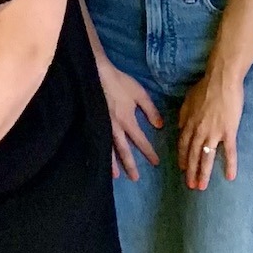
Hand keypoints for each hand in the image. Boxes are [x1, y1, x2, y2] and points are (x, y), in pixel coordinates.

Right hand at [95, 56, 160, 181]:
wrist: (96, 74)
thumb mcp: (139, 93)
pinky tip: (99, 159)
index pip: (140, 140)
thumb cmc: (119, 82)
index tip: (156, 163)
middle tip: (135, 178)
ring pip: (108, 149)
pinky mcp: (92, 123)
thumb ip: (150, 110)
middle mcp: (114, 128)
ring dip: (112, 163)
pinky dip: (99, 152)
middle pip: (123, 150)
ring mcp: (101, 126)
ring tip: (116, 175)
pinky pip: (97, 141)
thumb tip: (159, 126)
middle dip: (130, 164)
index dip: (148, 152)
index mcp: (127, 120)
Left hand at [177, 67, 243, 188]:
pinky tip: (230, 176)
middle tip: (190, 185)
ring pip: (207, 157)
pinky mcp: (229, 131)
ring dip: (204, 173)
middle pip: (193, 155)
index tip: (182, 169)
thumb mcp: (187, 101)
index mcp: (189, 123)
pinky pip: (229, 151)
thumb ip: (183, 116)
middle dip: (191, 171)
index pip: (183, 145)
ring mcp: (214, 132)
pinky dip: (230, 164)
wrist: (221, 79)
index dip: (182, 158)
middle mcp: (199, 130)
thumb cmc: (205, 88)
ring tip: (202, 186)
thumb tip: (180, 128)